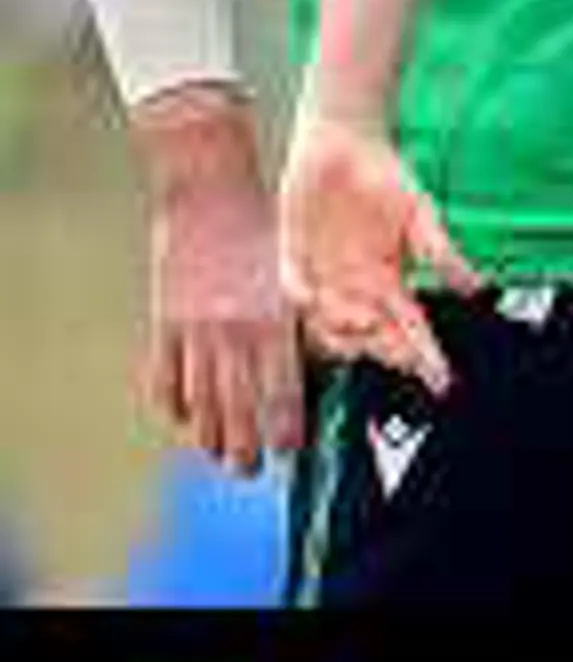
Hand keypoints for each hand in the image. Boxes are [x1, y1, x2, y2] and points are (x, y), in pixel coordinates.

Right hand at [135, 91, 303, 476]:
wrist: (208, 190)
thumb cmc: (261, 225)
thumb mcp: (290, 270)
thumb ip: (298, 316)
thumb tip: (318, 359)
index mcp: (273, 318)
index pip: (282, 388)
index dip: (285, 425)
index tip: (290, 451)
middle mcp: (234, 330)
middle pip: (238, 404)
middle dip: (245, 444)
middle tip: (250, 471)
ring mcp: (194, 328)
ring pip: (201, 397)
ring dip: (208, 434)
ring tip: (216, 458)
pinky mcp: (165, 319)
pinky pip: (165, 372)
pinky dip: (171, 399)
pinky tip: (178, 418)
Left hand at [278, 111, 478, 396]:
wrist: (341, 142)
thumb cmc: (385, 174)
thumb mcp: (420, 212)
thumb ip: (440, 251)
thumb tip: (475, 286)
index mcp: (389, 278)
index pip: (410, 327)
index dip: (425, 355)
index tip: (441, 379)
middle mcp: (356, 287)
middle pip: (373, 335)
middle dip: (390, 353)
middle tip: (403, 361)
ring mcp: (324, 277)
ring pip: (332, 324)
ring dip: (348, 333)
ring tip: (364, 328)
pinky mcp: (293, 258)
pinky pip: (295, 289)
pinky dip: (304, 298)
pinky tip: (313, 300)